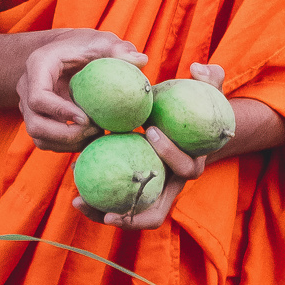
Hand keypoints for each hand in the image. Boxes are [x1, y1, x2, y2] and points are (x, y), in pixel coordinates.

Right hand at [18, 28, 147, 151]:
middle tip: (95, 130)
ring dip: (67, 143)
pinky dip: (68, 145)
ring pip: (39, 138)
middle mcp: (27, 88)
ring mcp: (31, 106)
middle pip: (35, 125)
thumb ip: (119, 49)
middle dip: (66, 135)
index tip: (87, 118)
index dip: (61, 113)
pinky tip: (90, 137)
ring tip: (95, 134)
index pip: (38, 98)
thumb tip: (140, 60)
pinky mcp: (40, 119)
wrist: (69, 52)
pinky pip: (48, 142)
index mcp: (39, 66)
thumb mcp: (103, 41)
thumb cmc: (86, 45)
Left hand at [72, 62, 228, 230]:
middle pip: (155, 213)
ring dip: (104, 214)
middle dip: (133, 215)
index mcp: (192, 164)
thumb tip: (198, 68)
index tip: (150, 130)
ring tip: (79, 201)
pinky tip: (74, 189)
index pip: (187, 168)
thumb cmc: (195, 110)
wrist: (186, 130)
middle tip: (109, 209)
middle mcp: (172, 186)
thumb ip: (210, 78)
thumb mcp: (207, 92)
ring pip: (130, 216)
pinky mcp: (134, 192)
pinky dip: (96, 202)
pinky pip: (115, 203)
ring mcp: (152, 193)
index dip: (172, 153)